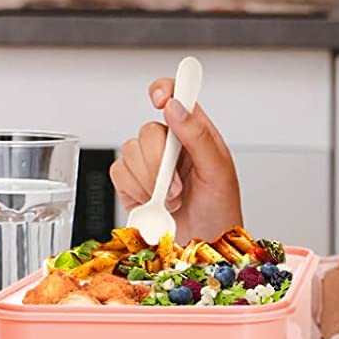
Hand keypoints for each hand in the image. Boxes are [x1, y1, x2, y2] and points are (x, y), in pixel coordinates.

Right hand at [109, 76, 244, 243]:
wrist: (203, 250)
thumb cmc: (220, 213)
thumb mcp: (220, 173)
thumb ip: (198, 136)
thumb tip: (175, 106)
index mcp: (195, 133)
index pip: (177, 94)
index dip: (165, 88)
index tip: (160, 100)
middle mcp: (170, 143)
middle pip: (148, 130)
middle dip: (160, 163)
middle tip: (178, 187)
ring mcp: (148, 163)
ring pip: (130, 151)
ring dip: (150, 182)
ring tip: (172, 200)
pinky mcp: (130, 183)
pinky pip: (119, 172)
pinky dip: (135, 191)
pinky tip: (153, 203)